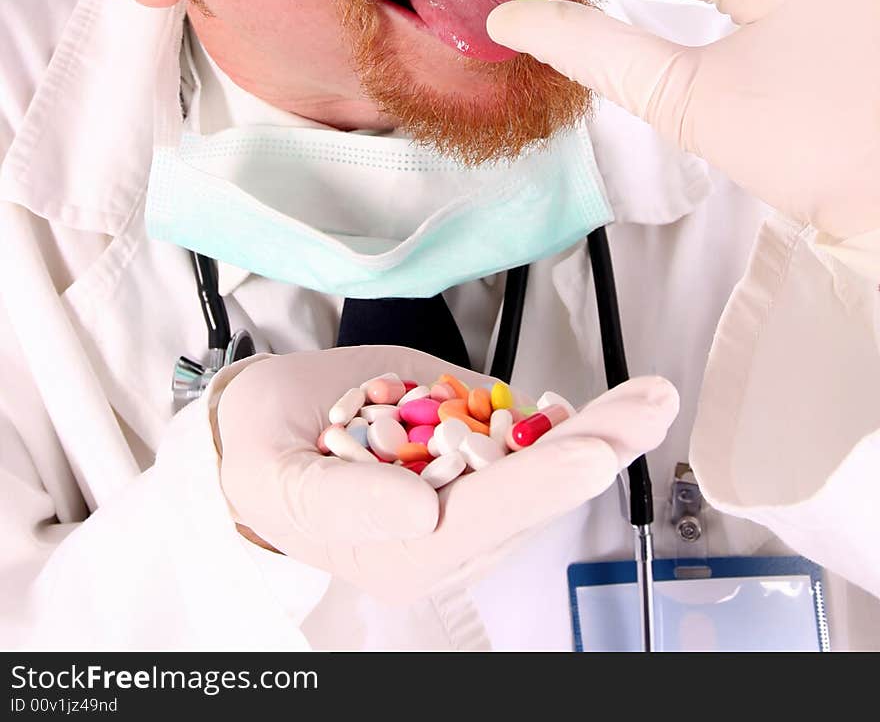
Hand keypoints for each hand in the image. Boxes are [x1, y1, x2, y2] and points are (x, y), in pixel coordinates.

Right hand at [215, 345, 677, 606]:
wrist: (256, 429)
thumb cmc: (261, 455)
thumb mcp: (277, 475)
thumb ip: (347, 502)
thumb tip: (422, 513)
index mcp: (400, 553)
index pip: (484, 516)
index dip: (542, 482)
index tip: (592, 452)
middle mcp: (446, 534)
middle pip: (533, 491)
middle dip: (596, 446)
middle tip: (650, 409)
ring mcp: (463, 493)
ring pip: (543, 464)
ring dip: (600, 428)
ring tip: (651, 396)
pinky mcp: (468, 457)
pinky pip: (527, 442)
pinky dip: (570, 420)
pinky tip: (608, 404)